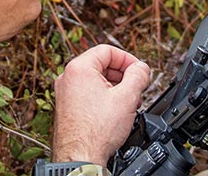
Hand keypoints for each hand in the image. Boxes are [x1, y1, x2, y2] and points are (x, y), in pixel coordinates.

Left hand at [52, 45, 150, 163]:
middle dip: (123, 75)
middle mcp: (68, 78)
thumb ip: (138, 76)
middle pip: (101, 65)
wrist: (80, 157)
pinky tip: (116, 112)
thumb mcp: (127, 97)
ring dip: (115, 88)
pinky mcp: (67, 108)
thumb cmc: (97, 131)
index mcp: (79, 68)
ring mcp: (65, 93)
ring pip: (96, 80)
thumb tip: (142, 68)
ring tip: (129, 103)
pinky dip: (104, 98)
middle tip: (137, 88)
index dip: (128, 59)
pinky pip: (88, 94)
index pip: (108, 51)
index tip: (139, 71)